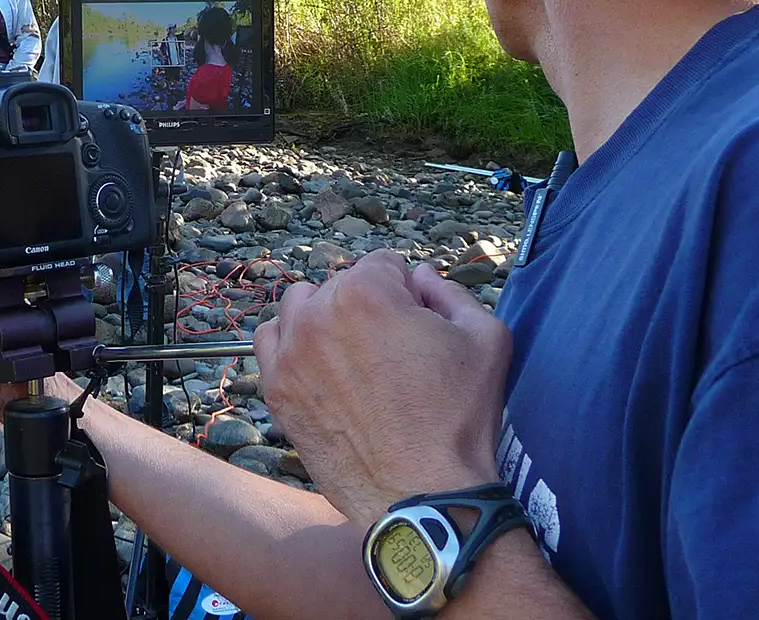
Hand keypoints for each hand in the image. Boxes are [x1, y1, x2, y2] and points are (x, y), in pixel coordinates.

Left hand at [255, 250, 510, 528]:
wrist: (422, 494)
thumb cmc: (459, 418)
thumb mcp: (487, 339)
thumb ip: (451, 291)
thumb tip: (420, 276)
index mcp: (367, 292)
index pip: (386, 265)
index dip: (410, 293)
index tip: (420, 327)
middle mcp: (318, 314)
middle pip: (342, 284)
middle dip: (369, 306)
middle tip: (394, 351)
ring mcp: (290, 353)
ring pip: (300, 306)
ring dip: (324, 318)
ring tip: (353, 354)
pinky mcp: (276, 389)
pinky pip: (271, 343)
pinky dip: (292, 347)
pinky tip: (320, 369)